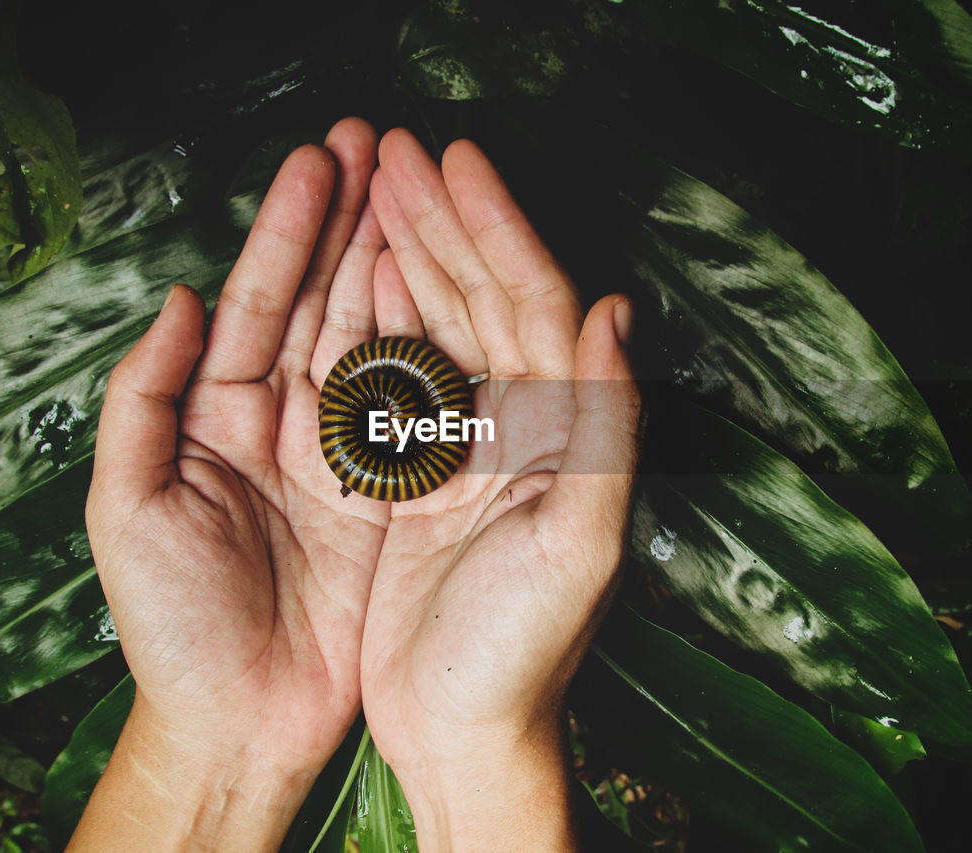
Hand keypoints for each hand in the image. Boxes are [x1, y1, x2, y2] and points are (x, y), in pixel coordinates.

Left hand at [73, 118, 386, 850]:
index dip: (288, 229)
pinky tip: (450, 290)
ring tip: (419, 192)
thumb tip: (182, 300)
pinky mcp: (391, 494)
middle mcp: (285, 422)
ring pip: (374, 339)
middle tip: (381, 145)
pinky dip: (434, 348)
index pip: (260, 302)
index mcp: (217, 416)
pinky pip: (416, 409)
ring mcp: (343, 454)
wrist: (239, 721)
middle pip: (321, 302)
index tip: (322, 161)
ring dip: (394, 263)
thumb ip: (141, 402)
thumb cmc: (170, 624)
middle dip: (349, 222)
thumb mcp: (127, 510)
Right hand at [361, 129, 640, 850]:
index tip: (457, 162)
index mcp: (566, 430)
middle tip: (394, 150)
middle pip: (484, 299)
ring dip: (409, 255)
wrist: (460, 733)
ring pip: (438, 328)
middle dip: (444, 221)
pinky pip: (394, 380)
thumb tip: (616, 311)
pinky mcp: (416, 478)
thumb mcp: (580, 541)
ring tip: (371, 188)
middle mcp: (524, 427)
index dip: (498, 228)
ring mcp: (466, 448)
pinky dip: (376, 324)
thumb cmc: (524, 652)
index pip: (535, 303)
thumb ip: (606, 425)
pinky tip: (355, 280)